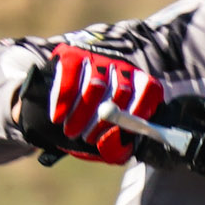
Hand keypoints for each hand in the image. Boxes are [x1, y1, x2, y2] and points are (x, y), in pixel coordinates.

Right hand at [13, 43, 163, 164]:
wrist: (53, 112)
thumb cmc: (86, 129)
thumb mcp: (104, 145)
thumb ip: (115, 149)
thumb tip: (114, 136)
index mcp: (138, 86)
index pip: (151, 90)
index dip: (139, 111)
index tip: (120, 131)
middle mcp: (121, 68)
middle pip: (122, 91)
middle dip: (103, 121)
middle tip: (86, 138)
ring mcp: (96, 60)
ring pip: (96, 84)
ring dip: (81, 114)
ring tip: (71, 131)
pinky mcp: (71, 55)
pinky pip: (70, 75)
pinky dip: (63, 100)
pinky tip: (57, 117)